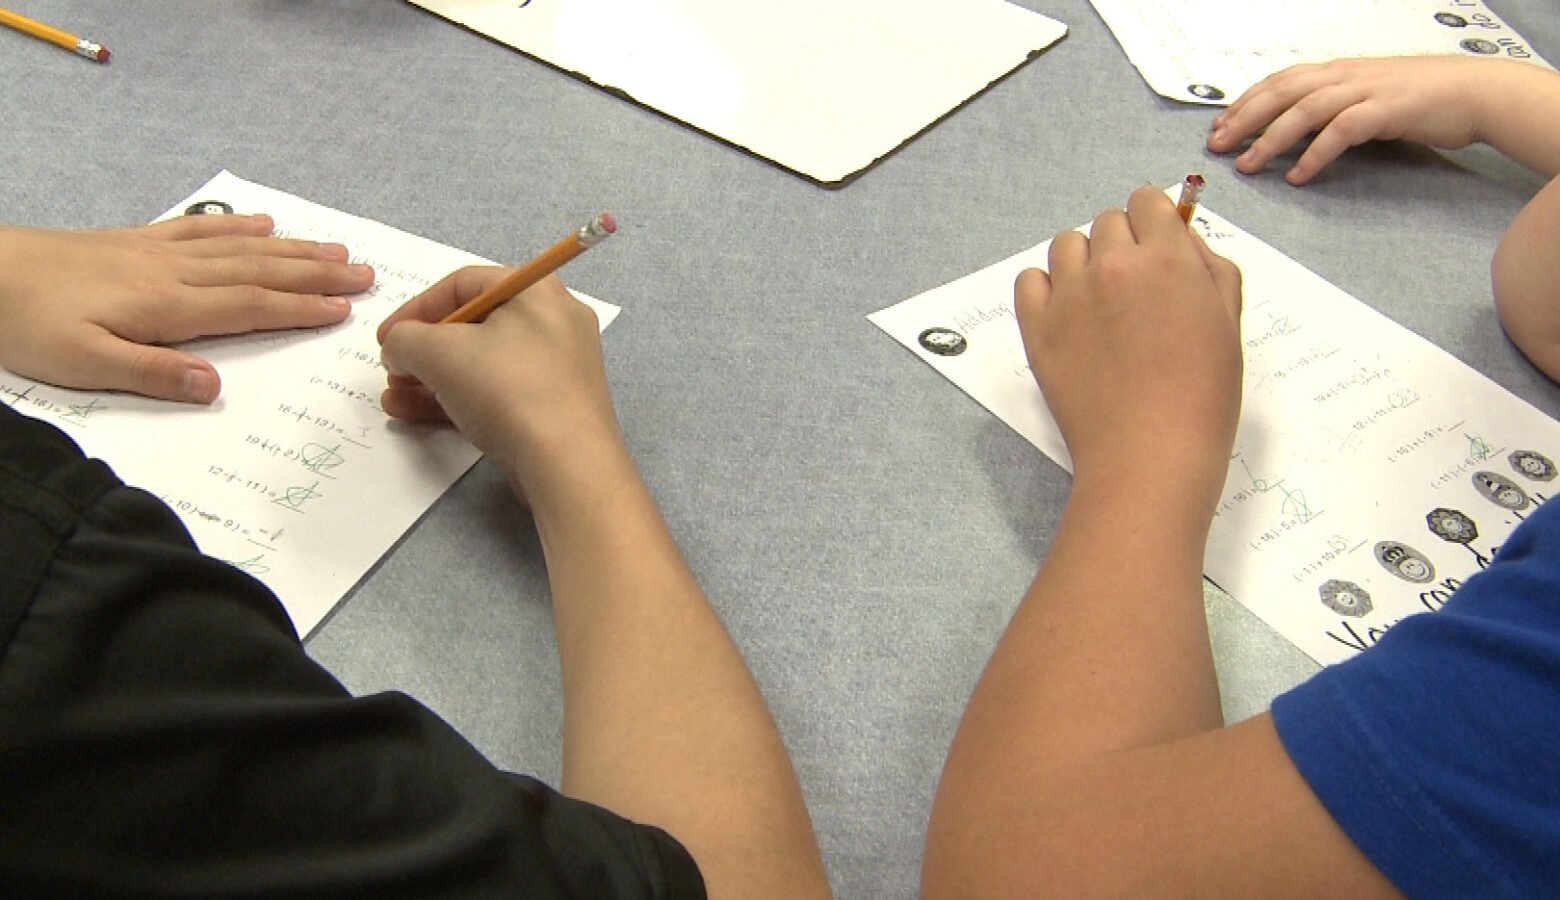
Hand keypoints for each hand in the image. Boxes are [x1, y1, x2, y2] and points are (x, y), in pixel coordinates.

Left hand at [0, 215, 373, 401]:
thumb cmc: (23, 323)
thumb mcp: (82, 366)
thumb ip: (152, 375)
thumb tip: (215, 388)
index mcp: (166, 307)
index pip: (249, 307)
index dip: (300, 308)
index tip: (346, 309)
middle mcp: (171, 272)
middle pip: (258, 270)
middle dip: (315, 273)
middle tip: (366, 271)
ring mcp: (155, 251)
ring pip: (239, 248)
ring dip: (291, 249)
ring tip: (335, 248)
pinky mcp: (134, 241)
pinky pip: (200, 229)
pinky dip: (236, 226)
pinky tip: (261, 223)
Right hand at [377, 270, 627, 509]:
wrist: (565, 464)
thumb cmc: (506, 389)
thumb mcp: (438, 351)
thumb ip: (404, 339)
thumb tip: (399, 349)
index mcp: (536, 291)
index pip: (464, 284)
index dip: (416, 307)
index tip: (385, 337)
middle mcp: (553, 323)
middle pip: (472, 326)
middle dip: (423, 349)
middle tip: (392, 370)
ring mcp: (556, 368)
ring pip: (481, 364)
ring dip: (431, 378)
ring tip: (393, 396)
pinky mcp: (552, 408)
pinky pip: (496, 393)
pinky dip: (456, 399)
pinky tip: (413, 413)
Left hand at [1016, 186, 1242, 502]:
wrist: (1150, 455)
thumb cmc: (1201, 397)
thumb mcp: (1227, 322)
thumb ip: (1210, 268)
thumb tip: (1183, 237)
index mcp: (1167, 258)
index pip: (1147, 201)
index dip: (1154, 222)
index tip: (1155, 246)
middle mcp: (1114, 265)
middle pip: (1107, 221)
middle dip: (1122, 243)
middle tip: (1134, 287)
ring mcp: (1070, 295)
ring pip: (1066, 245)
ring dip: (1083, 260)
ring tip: (1099, 300)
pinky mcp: (1037, 327)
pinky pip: (1029, 280)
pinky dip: (1045, 288)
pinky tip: (1067, 314)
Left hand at [1207, 56, 1491, 184]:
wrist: (1473, 92)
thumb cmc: (1419, 98)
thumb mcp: (1364, 97)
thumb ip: (1329, 108)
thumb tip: (1291, 131)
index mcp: (1336, 70)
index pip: (1278, 82)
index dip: (1244, 103)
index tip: (1218, 126)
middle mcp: (1344, 75)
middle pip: (1281, 93)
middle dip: (1244, 120)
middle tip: (1217, 147)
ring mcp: (1365, 90)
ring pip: (1304, 110)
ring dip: (1270, 139)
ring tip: (1249, 165)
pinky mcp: (1386, 110)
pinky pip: (1342, 131)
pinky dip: (1316, 153)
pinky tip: (1299, 175)